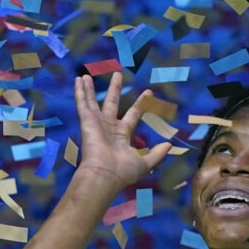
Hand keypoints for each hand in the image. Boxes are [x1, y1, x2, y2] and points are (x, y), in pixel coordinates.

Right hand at [73, 72, 171, 188]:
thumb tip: (169, 145)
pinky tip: (78, 79)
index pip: (133, 115)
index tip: (149, 92)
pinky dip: (80, 91)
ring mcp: (96, 123)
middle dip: (114, 89)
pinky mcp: (86, 121)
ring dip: (89, 89)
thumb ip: (157, 154)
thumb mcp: (145, 163)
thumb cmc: (123, 171)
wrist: (104, 175)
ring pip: (92, 101)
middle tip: (117, 74)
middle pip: (111, 103)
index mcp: (122, 136)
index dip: (141, 104)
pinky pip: (82, 103)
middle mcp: (108, 128)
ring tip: (87, 75)